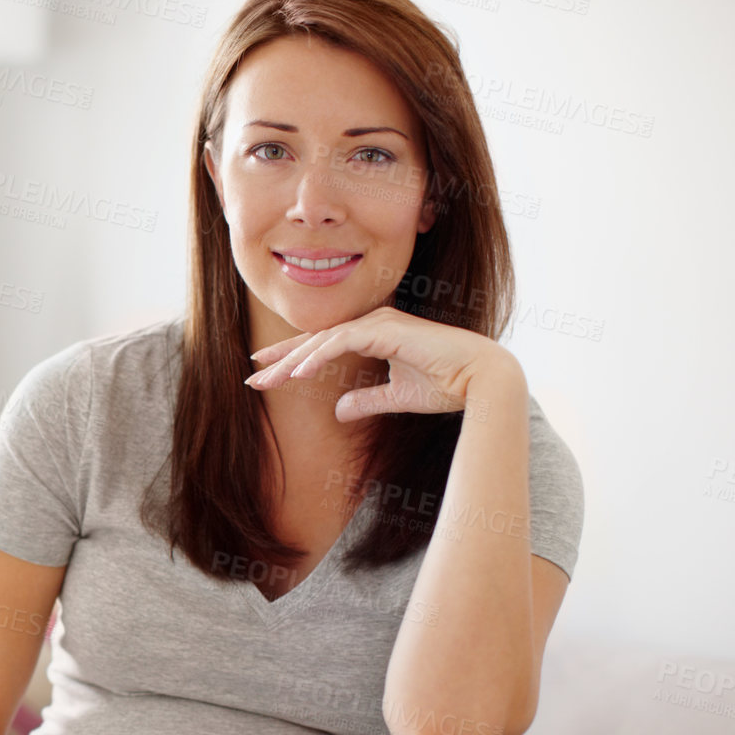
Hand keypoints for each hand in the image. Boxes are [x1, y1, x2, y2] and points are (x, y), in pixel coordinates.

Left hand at [243, 306, 517, 421]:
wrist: (482, 381)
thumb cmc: (447, 386)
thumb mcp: (396, 398)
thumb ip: (367, 400)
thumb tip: (338, 411)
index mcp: (374, 333)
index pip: (322, 344)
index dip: (291, 357)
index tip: (264, 371)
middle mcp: (373, 323)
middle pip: (315, 341)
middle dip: (281, 359)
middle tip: (251, 377)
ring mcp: (380, 323)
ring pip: (323, 340)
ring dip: (293, 360)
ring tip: (266, 380)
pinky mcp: (387, 330)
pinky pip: (343, 341)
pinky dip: (319, 356)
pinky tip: (298, 373)